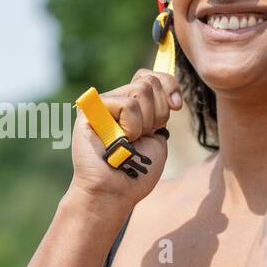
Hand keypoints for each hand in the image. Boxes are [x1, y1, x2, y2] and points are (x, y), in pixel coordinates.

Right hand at [69, 68, 180, 209]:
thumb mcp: (157, 134)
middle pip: (150, 82)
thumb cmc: (137, 171)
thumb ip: (161, 109)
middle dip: (157, 114)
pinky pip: (127, 105)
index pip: (152, 75)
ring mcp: (101, 104)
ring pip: (141, 91)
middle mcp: (115, 100)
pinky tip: (118, 142)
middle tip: (142, 137)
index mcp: (131, 104)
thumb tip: (170, 91)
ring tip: (128, 142)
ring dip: (143, 124)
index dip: (169, 84)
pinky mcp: (90, 110)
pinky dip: (131, 128)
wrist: (115, 191)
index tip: (176, 106)